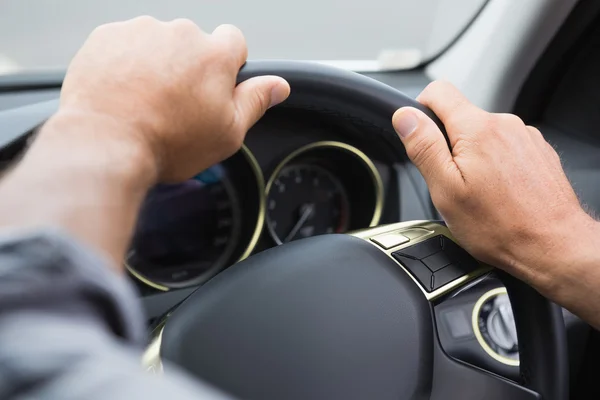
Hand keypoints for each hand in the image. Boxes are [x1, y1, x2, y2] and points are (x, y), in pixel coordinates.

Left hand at [58, 16, 289, 181]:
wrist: (104, 142)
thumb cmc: (167, 142)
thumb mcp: (227, 133)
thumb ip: (256, 102)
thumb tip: (278, 86)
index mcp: (214, 55)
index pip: (234, 41)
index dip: (227, 65)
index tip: (214, 84)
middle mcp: (180, 34)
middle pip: (193, 43)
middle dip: (188, 67)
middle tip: (176, 103)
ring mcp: (141, 31)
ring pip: (157, 43)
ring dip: (156, 64)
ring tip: (145, 101)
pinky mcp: (107, 37)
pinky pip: (124, 45)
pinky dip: (125, 64)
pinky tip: (123, 93)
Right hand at [391, 81, 597, 295]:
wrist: (552, 246)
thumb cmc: (501, 226)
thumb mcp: (446, 189)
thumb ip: (423, 146)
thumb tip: (405, 116)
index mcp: (477, 129)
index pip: (438, 91)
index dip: (420, 110)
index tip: (421, 137)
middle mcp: (505, 124)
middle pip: (460, 116)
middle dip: (448, 144)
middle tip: (452, 181)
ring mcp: (525, 136)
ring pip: (482, 134)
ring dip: (473, 155)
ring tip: (479, 192)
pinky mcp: (537, 151)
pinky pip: (504, 147)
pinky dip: (495, 164)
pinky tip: (499, 192)